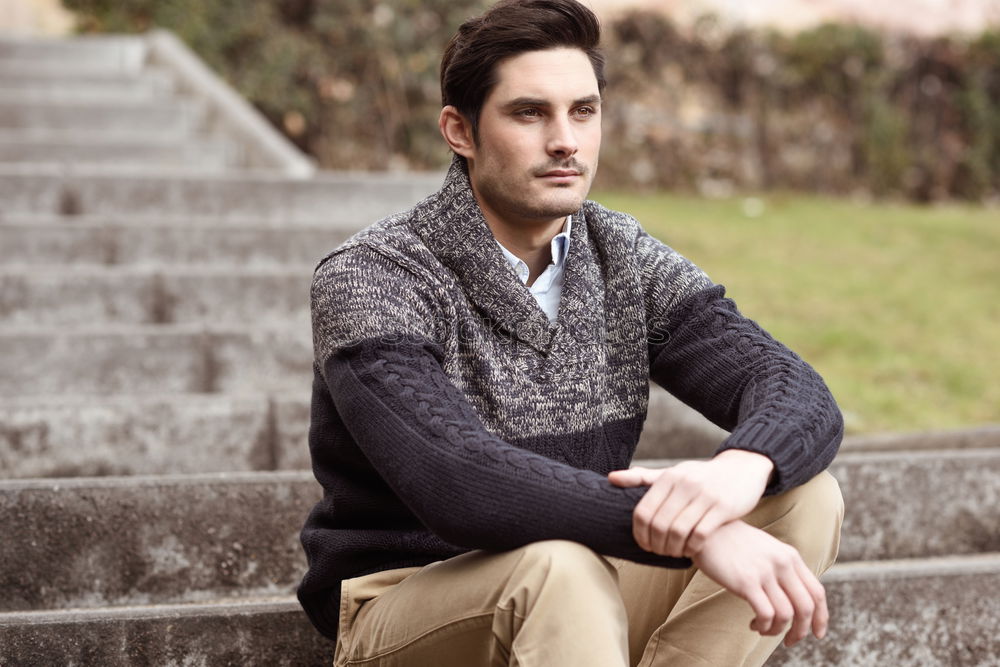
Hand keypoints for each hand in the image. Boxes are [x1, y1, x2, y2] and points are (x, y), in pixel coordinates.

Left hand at [608, 449, 773, 556]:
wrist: (742, 468)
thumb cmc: (701, 475)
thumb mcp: (673, 472)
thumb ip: (643, 478)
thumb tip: (610, 478)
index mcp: (668, 477)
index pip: (643, 512)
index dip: (639, 534)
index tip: (644, 545)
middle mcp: (684, 484)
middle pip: (658, 524)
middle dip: (656, 545)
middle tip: (659, 552)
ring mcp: (704, 495)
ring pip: (678, 531)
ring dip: (673, 549)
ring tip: (674, 553)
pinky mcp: (723, 507)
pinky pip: (700, 534)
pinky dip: (692, 547)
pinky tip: (691, 550)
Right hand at [692, 520, 828, 645]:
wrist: (707, 529)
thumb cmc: (734, 542)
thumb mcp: (767, 548)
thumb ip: (784, 568)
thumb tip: (796, 598)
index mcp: (791, 556)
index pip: (817, 593)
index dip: (821, 618)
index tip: (817, 633)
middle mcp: (782, 563)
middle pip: (806, 608)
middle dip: (801, 631)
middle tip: (790, 641)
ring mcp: (765, 572)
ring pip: (786, 615)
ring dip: (777, 631)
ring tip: (763, 629)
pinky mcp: (746, 581)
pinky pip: (766, 614)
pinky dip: (764, 626)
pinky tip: (754, 624)